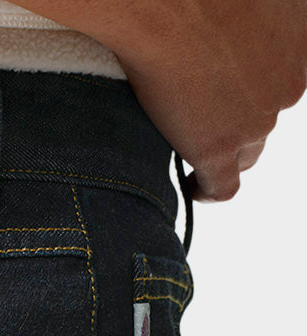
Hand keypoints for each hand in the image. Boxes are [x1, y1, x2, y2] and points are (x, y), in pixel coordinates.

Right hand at [14, 0, 306, 201]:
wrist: (168, 4)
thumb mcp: (255, 3)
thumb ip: (254, 23)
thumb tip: (227, 40)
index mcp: (300, 45)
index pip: (282, 84)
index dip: (254, 92)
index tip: (228, 93)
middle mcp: (286, 87)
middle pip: (265, 120)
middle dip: (239, 121)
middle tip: (203, 117)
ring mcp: (254, 123)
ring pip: (247, 154)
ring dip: (225, 155)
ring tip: (195, 155)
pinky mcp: (218, 149)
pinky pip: (222, 187)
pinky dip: (205, 190)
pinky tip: (192, 187)